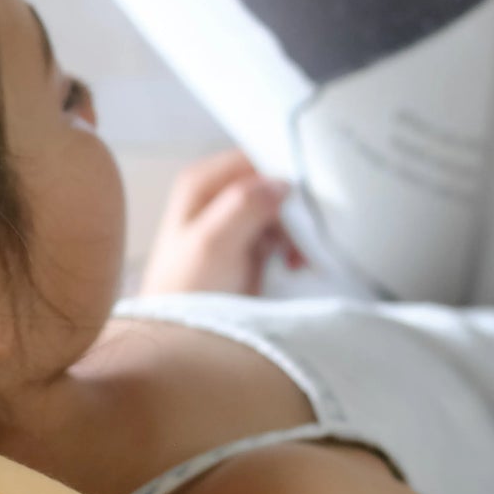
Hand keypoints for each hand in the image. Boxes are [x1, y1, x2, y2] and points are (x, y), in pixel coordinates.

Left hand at [140, 149, 306, 296]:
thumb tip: (281, 182)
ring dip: (297, 230)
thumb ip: (243, 205)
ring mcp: (233, 221)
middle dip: (295, 206)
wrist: (181, 337)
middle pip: (271, 182)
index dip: (285, 170)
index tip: (313, 191)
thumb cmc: (187, 290)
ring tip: (298, 257)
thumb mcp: (212, 243)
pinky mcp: (247, 246)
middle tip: (308, 233)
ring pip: (281, 209)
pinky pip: (281, 234)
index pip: (254, 156)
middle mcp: (218, 195)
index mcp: (202, 183)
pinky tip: (294, 264)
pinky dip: (293, 246)